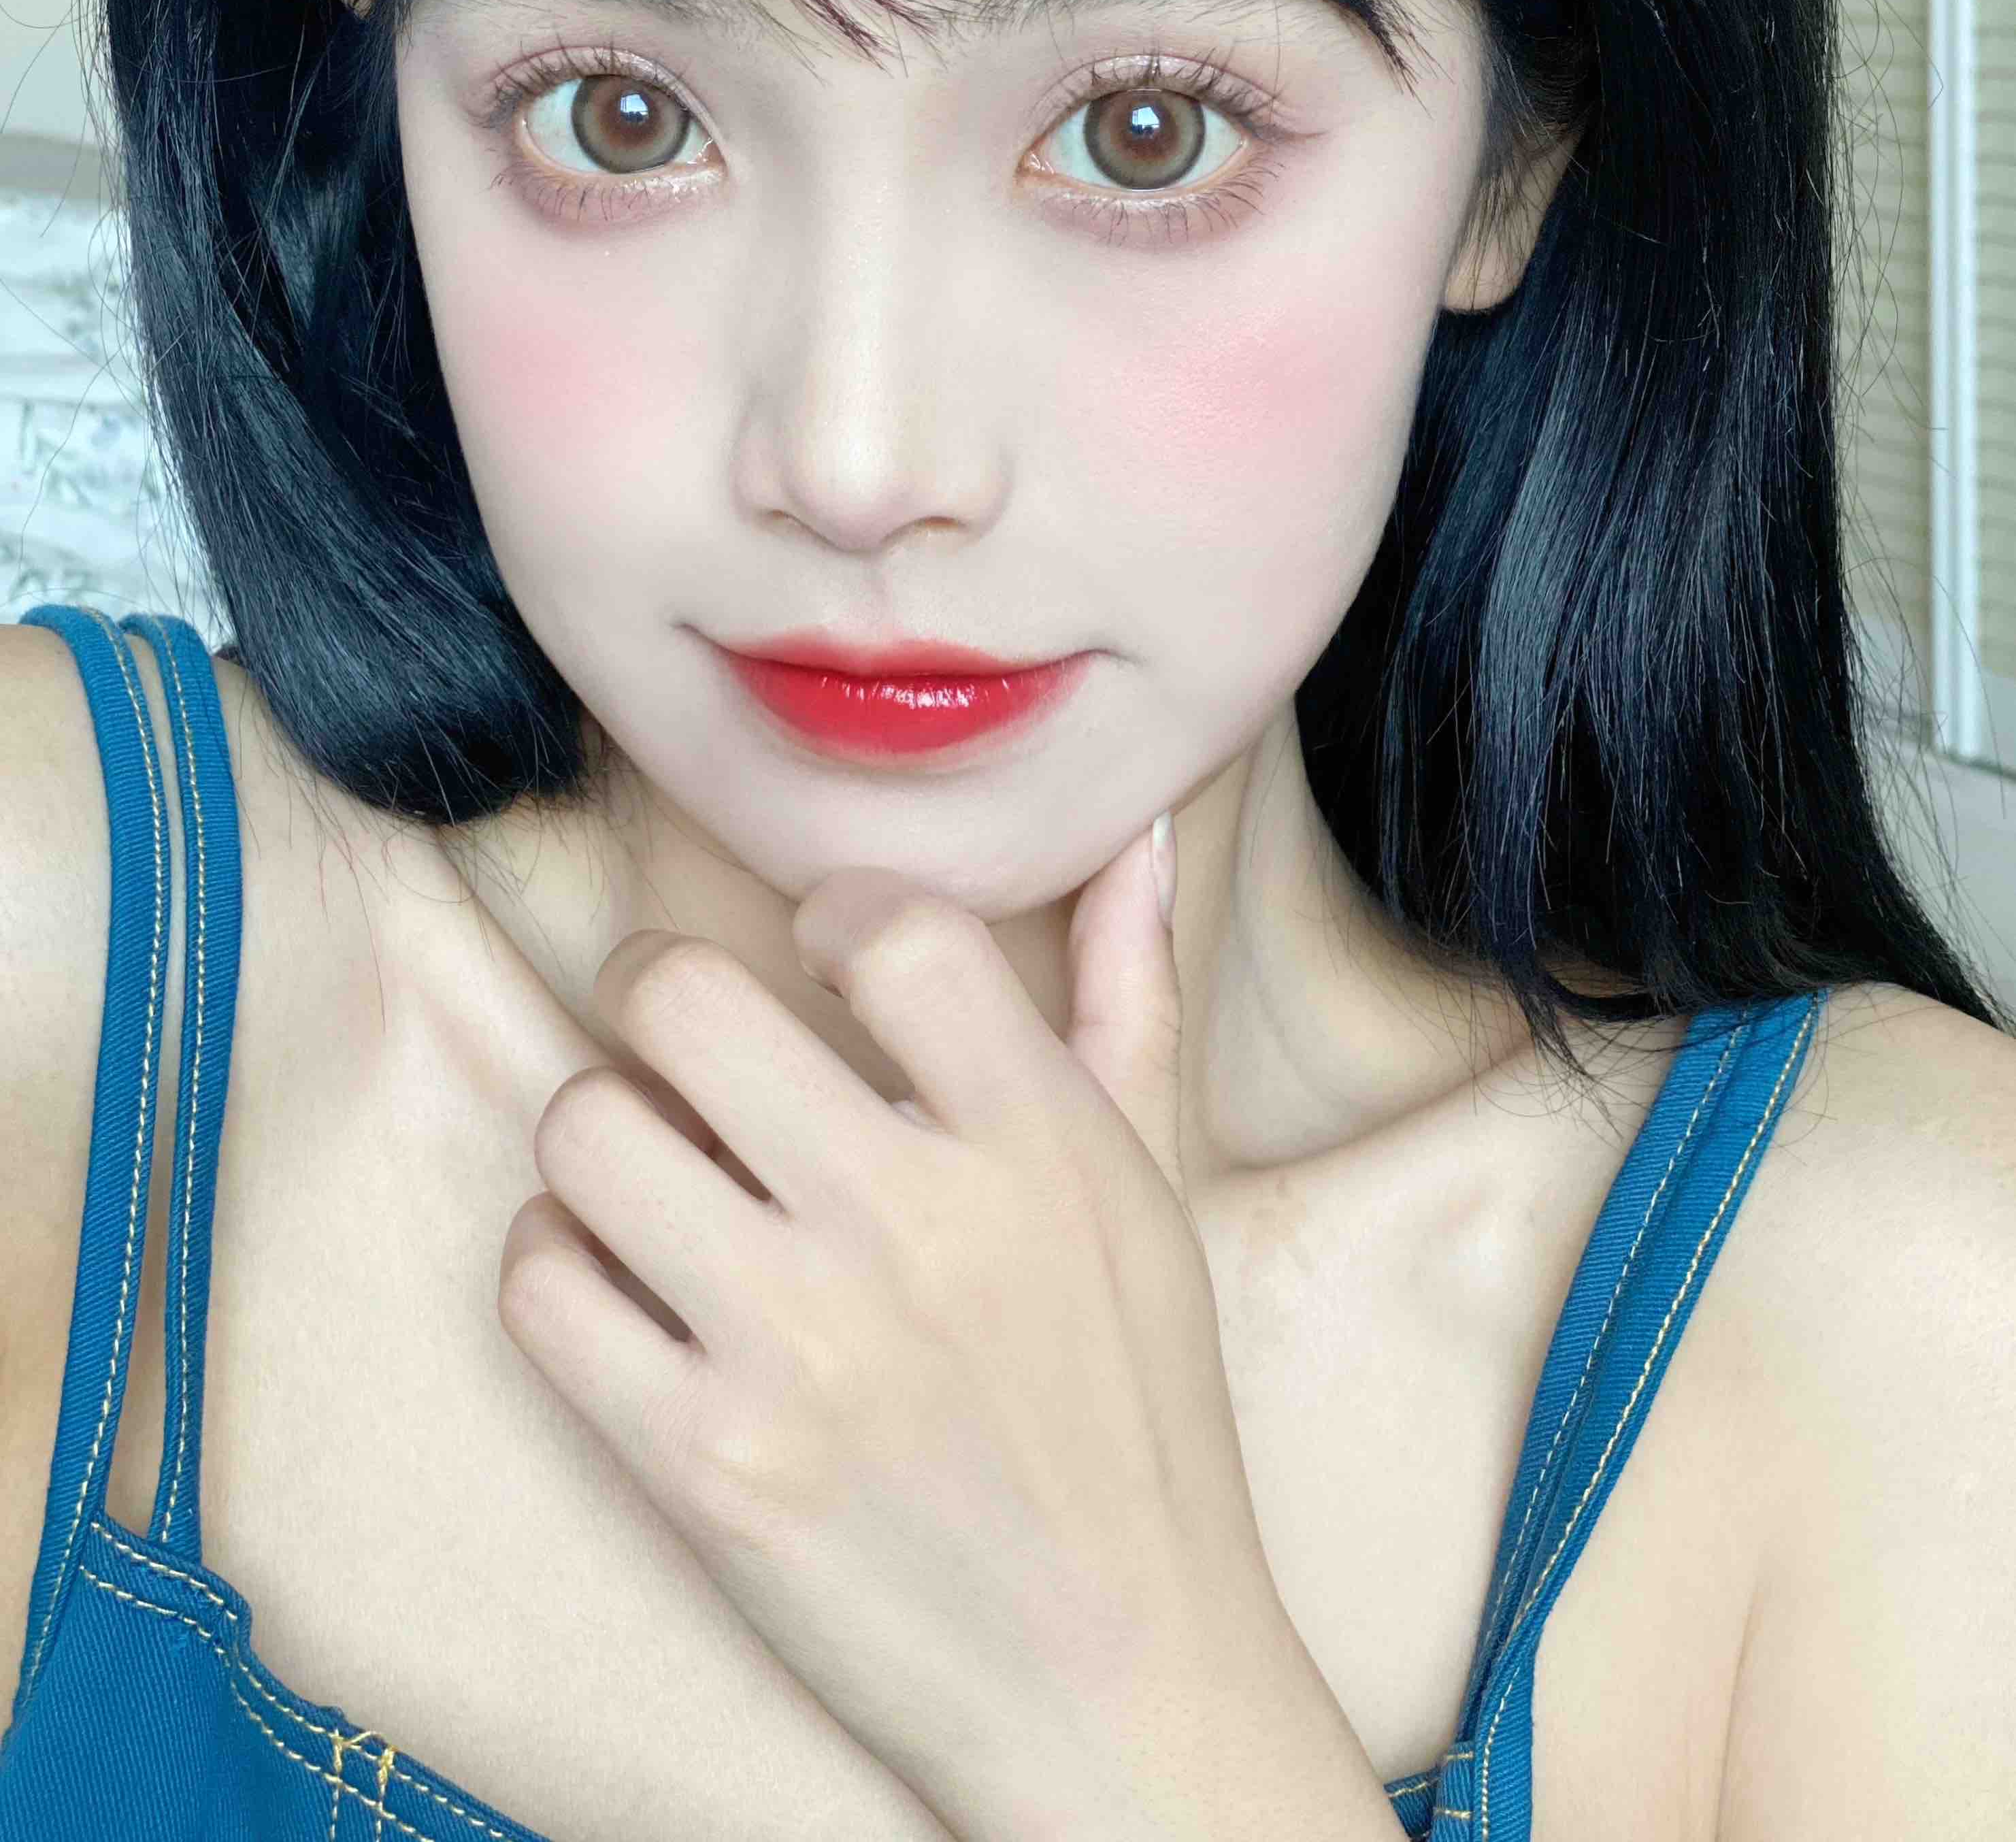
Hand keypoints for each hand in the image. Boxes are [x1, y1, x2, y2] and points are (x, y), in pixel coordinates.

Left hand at [496, 814, 1325, 1837]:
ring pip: (583, 1127)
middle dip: (656, 991)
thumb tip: (1137, 833)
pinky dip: (552, 1259)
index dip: (831, 910)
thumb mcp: (1147, 1186)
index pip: (889, 925)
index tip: (823, 955)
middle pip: (683, 998)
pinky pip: (537, 1283)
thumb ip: (1128, 994)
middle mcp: (913, 1231)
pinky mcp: (702, 1467)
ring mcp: (797, 1353)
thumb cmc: (1131, 1407)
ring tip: (652, 1165)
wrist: (1112, 1676)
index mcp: (1036, 1144)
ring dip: (600, 1131)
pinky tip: (617, 1276)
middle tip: (679, 1031)